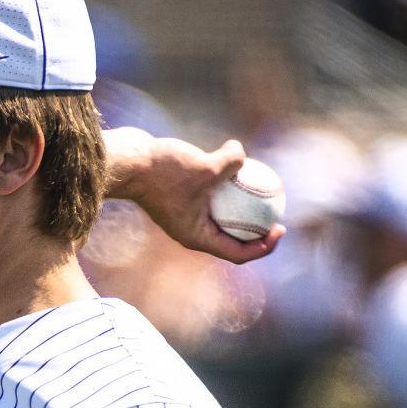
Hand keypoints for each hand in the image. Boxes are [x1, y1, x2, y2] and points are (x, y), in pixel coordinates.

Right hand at [105, 129, 284, 264]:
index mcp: (198, 237)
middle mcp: (191, 231)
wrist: (127, 162)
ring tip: (262, 189)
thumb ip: (231, 163)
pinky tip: (238, 165)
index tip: (280, 228)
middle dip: (257, 230)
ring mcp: (185, 215)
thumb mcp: (204, 167)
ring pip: (221, 217)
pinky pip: (210, 197)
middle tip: (276, 212)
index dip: (264, 246)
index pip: (238, 253)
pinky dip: (225, 188)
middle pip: (232, 239)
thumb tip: (244, 154)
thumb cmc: (162, 171)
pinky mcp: (179, 197)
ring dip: (241, 206)